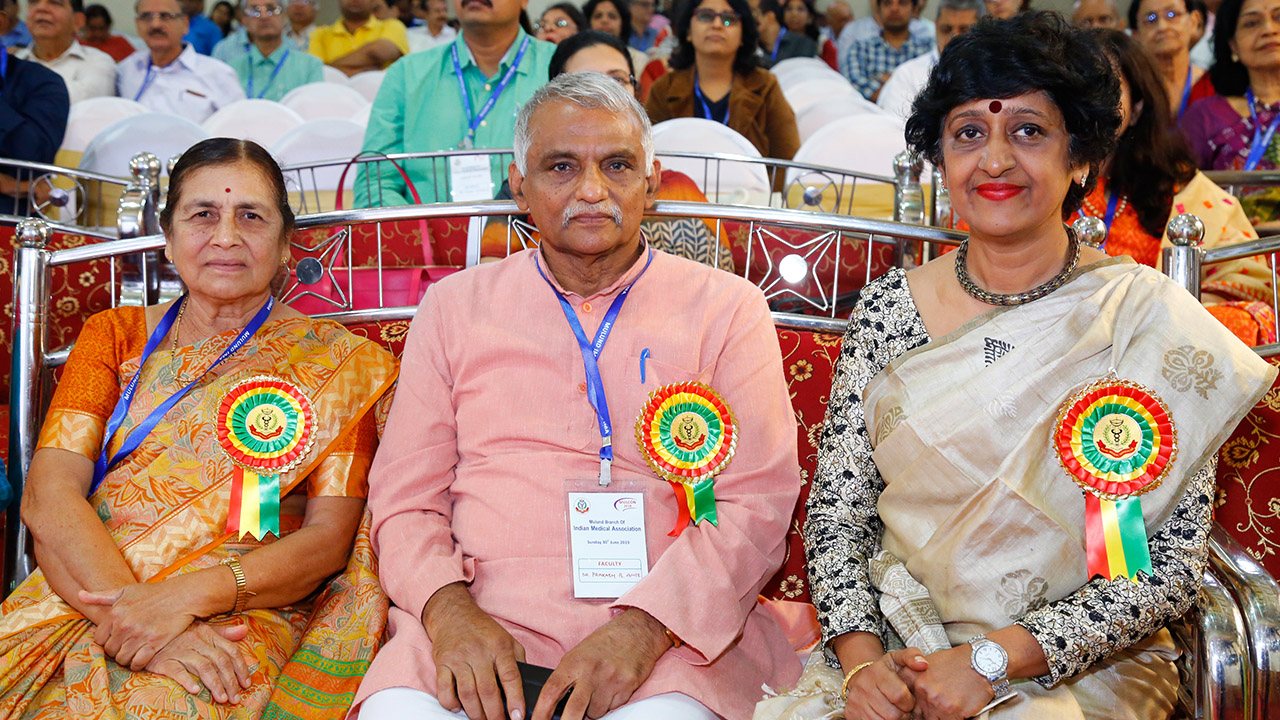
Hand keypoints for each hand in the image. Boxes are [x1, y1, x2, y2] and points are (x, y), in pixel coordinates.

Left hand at [81, 582, 198, 670]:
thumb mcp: (126, 591)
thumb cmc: (154, 593)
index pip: (99, 639)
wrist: (183, 596)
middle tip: (127, 647)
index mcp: (115, 613)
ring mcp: (139, 635)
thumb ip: (101, 596)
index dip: (107, 641)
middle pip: (110, 651)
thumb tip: (79, 595)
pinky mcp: (154, 643)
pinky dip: (138, 664)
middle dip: (117, 651)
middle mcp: (125, 625)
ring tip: (134, 652)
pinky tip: (143, 658)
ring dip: (127, 659)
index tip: (117, 640)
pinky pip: (138, 663)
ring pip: (122, 659)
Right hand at [145, 621, 253, 703]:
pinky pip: (177, 671)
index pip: (230, 651)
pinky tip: (196, 691)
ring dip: (215, 684)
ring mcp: (180, 651)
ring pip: (203, 667)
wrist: (148, 636)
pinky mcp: (164, 661)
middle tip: (235, 698)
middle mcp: (197, 641)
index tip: (246, 684)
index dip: (241, 668)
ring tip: (222, 699)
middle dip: (231, 681)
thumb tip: (244, 631)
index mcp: (208, 634)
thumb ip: (223, 633)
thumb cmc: (178, 635)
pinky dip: (188, 681)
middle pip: (220, 661)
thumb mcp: (201, 630)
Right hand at [424, 584, 527, 719]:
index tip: (518, 716)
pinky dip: (450, 703)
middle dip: (495, 713)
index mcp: (499, 646)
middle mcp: (479, 652)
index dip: (515, 699)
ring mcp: (459, 657)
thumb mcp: (507, 639)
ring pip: (467, 693)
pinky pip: (444, 688)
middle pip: (488, 690)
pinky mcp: (442, 662)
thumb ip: (517, 661)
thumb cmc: (484, 631)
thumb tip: (524, 689)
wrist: (454, 614)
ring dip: (475, 712)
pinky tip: (459, 707)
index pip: (510, 676)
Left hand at [530, 609, 669, 719]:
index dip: (541, 711)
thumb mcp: (579, 654)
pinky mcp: (626, 687)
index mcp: (574, 662)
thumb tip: (555, 703)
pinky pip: (613, 708)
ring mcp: (610, 681)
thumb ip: (567, 677)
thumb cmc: (606, 641)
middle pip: (573, 710)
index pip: (551, 691)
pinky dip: (610, 704)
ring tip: (598, 691)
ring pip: (595, 712)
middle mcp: (591, 672)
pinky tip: (611, 688)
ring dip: (593, 709)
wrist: (637, 631)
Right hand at [842, 647, 928, 719]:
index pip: (900, 695)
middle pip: (893, 714)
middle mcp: (863, 686)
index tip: (908, 699)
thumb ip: (912, 656)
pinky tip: (884, 715)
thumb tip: (923, 664)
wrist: (863, 677)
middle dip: (903, 714)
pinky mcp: (852, 713)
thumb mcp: (898, 658)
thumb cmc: (885, 671)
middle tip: (902, 708)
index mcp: (877, 672)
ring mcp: (856, 701)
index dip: (909, 701)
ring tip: (893, 711)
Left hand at [898, 646, 993, 719]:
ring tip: (945, 708)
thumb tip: (910, 697)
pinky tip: (954, 712)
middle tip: (933, 708)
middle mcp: (922, 690)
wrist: (981, 661)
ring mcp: (936, 701)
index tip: (915, 709)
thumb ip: (916, 680)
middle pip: (916, 713)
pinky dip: (949, 719)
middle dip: (923, 713)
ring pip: (930, 719)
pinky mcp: (952, 711)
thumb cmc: (957, 662)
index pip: (903, 701)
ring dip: (937, 716)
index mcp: (912, 677)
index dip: (910, 708)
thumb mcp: (928, 664)